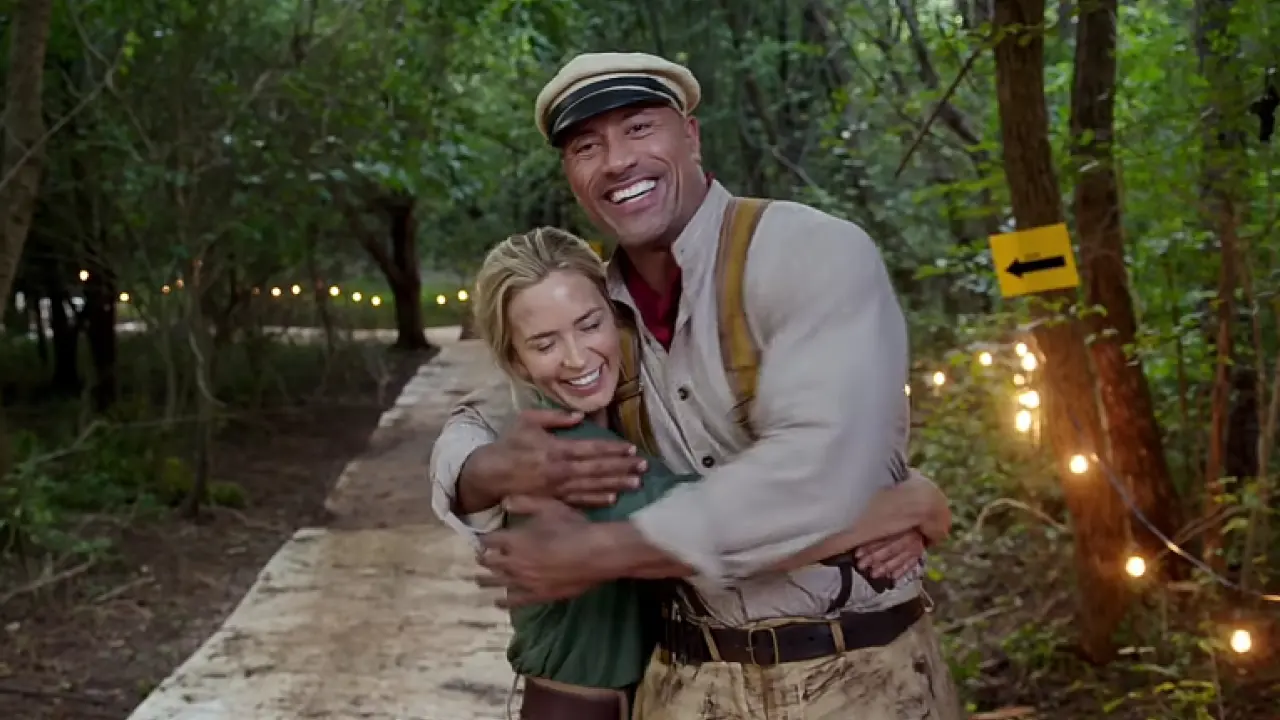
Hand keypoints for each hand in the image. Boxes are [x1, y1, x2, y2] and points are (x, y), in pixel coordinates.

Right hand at [470, 408, 646, 506]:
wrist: (490, 474)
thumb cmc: (509, 443)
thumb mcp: (527, 421)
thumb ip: (554, 417)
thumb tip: (580, 415)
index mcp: (556, 449)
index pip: (591, 449)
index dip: (613, 449)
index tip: (631, 448)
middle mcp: (561, 470)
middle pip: (597, 469)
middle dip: (622, 467)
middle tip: (644, 466)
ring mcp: (558, 488)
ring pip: (593, 486)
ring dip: (616, 484)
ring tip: (637, 483)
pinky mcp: (554, 501)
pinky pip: (579, 501)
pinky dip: (596, 501)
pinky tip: (613, 499)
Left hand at [477, 495, 603, 606]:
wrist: (595, 554)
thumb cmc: (573, 527)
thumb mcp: (549, 507)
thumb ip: (524, 503)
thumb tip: (503, 502)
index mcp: (514, 540)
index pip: (490, 541)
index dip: (484, 540)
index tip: (481, 540)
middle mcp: (514, 562)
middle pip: (490, 562)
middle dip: (483, 559)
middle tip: (479, 558)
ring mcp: (525, 582)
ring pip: (498, 582)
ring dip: (486, 581)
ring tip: (477, 581)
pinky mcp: (537, 595)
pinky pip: (515, 600)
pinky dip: (504, 601)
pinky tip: (498, 602)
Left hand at [854, 530, 925, 579]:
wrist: (921, 524)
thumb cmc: (900, 524)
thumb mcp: (888, 522)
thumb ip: (874, 530)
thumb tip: (852, 538)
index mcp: (899, 525)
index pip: (882, 537)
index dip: (869, 545)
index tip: (857, 554)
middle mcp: (908, 536)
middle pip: (890, 548)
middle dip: (875, 558)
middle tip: (862, 566)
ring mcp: (915, 546)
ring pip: (900, 557)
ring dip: (886, 567)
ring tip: (874, 574)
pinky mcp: (919, 555)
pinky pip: (911, 563)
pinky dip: (902, 571)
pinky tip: (893, 577)